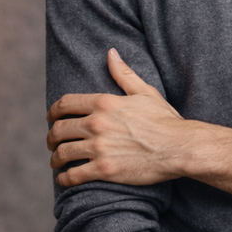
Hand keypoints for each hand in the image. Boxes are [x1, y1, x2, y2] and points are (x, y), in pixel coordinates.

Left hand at [47, 49, 231, 199]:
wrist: (179, 147)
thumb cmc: (165, 120)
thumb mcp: (144, 92)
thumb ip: (123, 73)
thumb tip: (111, 53)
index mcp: (104, 103)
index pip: (64, 104)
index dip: (53, 112)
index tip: (51, 119)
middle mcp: (97, 124)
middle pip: (59, 129)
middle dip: (51, 137)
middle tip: (53, 143)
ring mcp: (99, 148)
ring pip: (62, 153)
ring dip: (55, 159)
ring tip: (57, 162)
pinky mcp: (104, 170)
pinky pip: (73, 175)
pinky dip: (64, 178)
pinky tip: (64, 178)